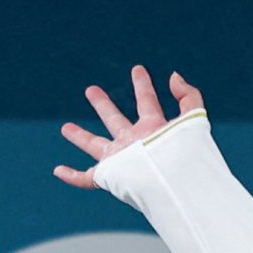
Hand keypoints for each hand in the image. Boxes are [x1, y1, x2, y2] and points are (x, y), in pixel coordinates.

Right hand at [57, 66, 206, 187]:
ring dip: (80, 137)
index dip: (143, 85)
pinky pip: (87, 178)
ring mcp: (121, 160)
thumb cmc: (185, 154)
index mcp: (152, 129)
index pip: (147, 102)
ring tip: (65, 127)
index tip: (138, 69)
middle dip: (103, 105)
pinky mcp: (111, 177)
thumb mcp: (193, 119)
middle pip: (115, 120)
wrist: (174, 183)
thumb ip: (188, 96)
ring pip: (96, 145)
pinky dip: (72, 176)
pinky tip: (58, 170)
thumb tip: (172, 76)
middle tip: (91, 90)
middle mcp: (134, 143)